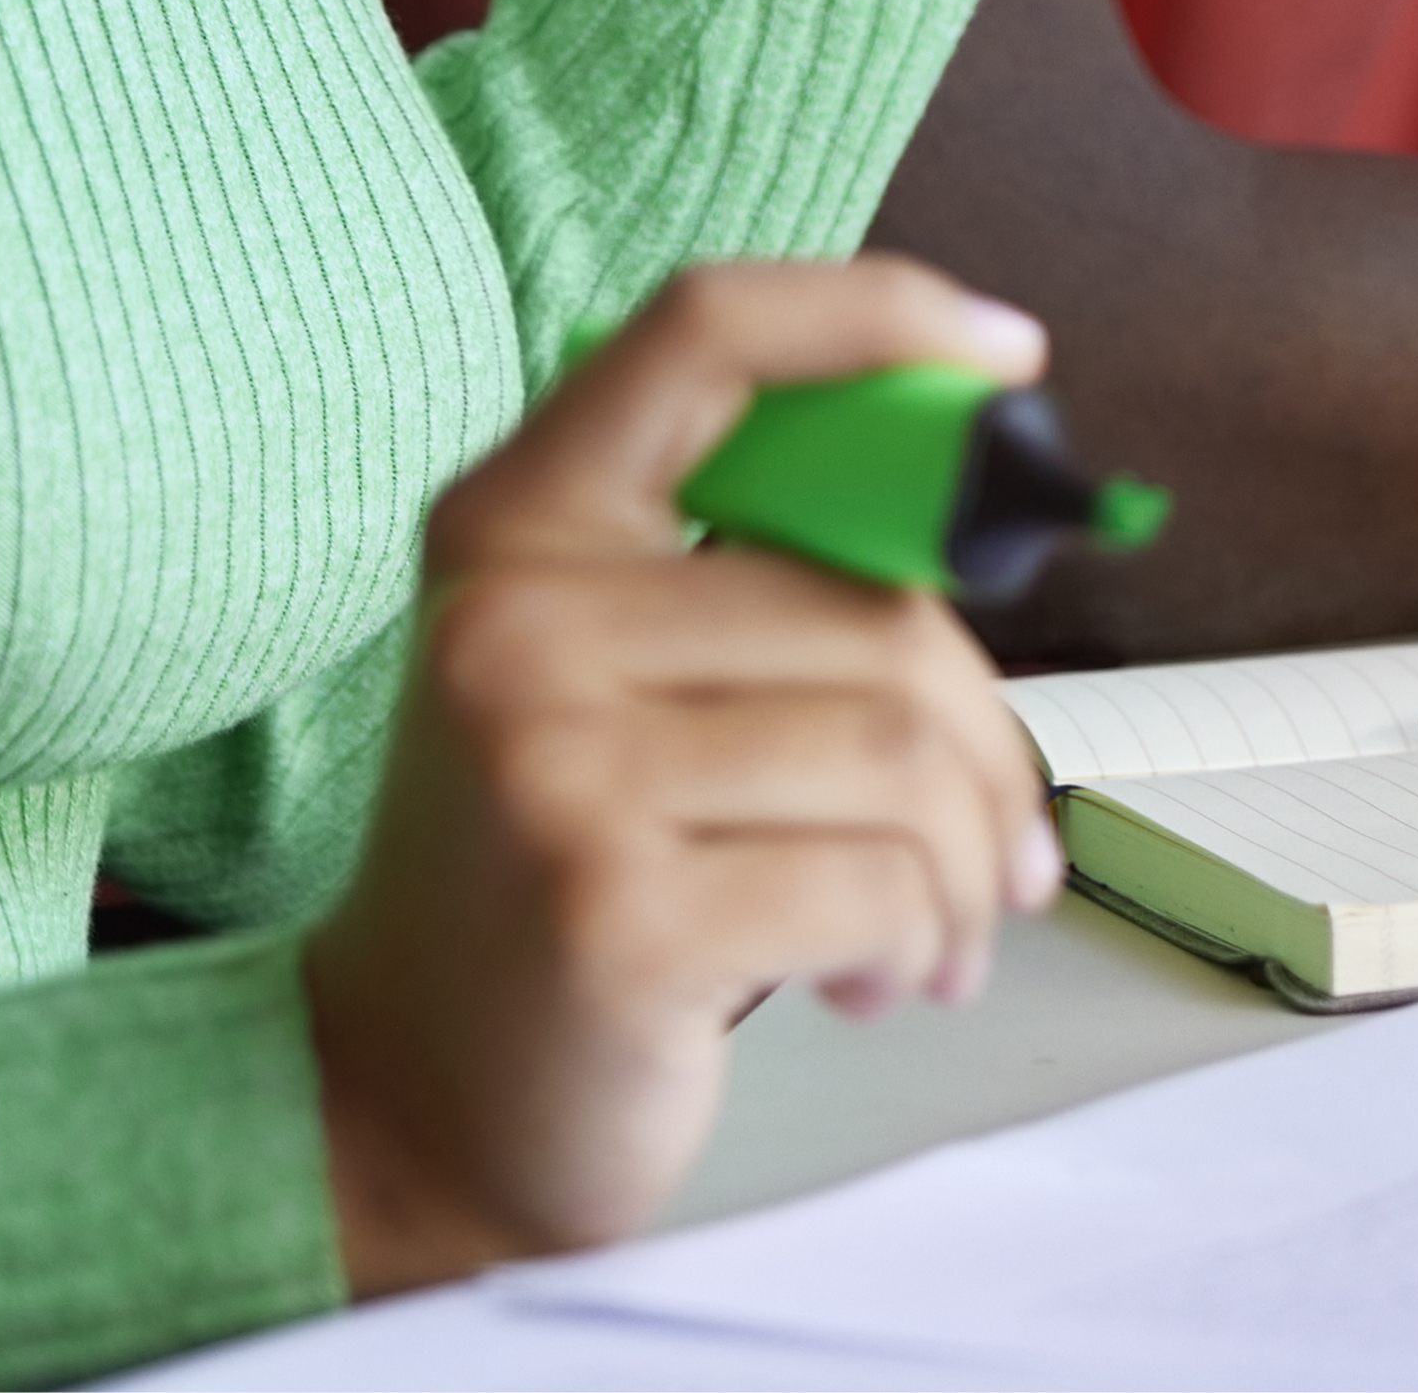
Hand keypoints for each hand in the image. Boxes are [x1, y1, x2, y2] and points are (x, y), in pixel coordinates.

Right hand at [301, 257, 1075, 1297]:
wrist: (409, 1104)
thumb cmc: (560, 877)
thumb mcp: (610, 682)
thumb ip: (751, 582)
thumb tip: (982, 528)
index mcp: (516, 525)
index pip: (705, 333)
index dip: (875, 313)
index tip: (1009, 355)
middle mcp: (516, 626)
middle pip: (876, 610)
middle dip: (982, 747)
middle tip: (998, 848)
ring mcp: (553, 771)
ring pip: (899, 754)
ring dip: (962, 864)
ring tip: (935, 933)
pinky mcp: (612, 916)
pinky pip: (877, 881)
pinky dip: (922, 939)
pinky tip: (878, 984)